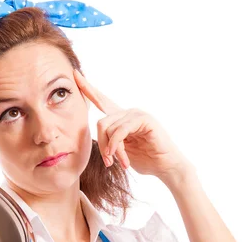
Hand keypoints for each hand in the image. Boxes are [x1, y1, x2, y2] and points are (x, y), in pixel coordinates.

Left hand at [74, 69, 193, 183]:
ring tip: (120, 162)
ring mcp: (137, 114)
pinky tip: (122, 158)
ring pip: (109, 127)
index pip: (101, 100)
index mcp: (121, 118)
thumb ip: (109, 141)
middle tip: (109, 161)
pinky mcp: (145, 119)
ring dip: (112, 149)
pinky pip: (121, 130)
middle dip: (101, 144)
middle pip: (101, 122)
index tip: (74, 74)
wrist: (166, 166)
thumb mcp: (121, 151)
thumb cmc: (146, 159)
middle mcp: (128, 112)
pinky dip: (117, 145)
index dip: (88, 88)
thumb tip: (96, 138)